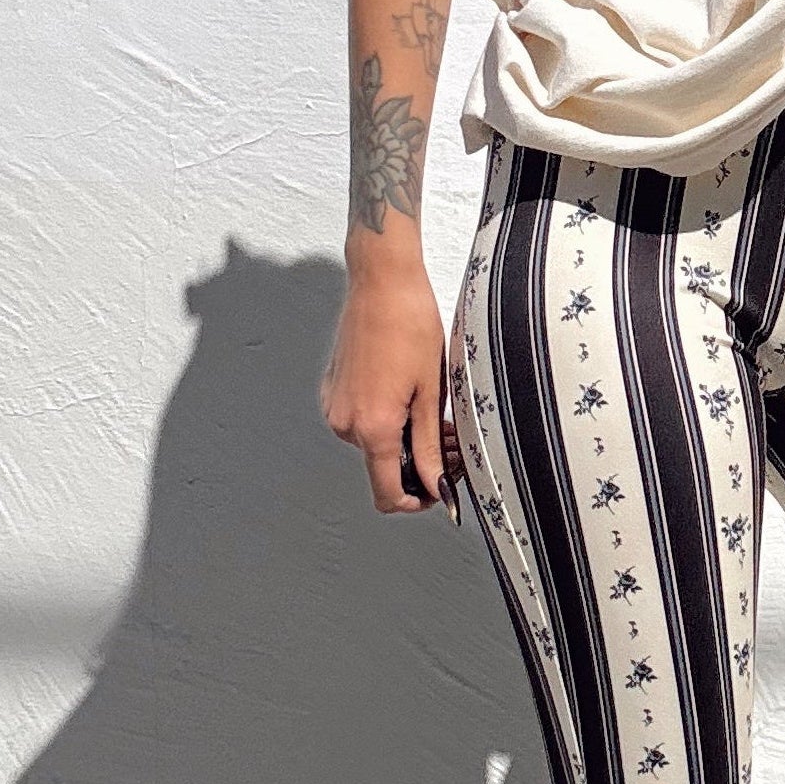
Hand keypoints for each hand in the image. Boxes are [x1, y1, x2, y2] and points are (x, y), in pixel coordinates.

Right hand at [321, 257, 460, 515]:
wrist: (381, 282)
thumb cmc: (410, 325)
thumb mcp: (432, 392)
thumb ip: (430, 447)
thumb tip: (435, 485)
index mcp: (373, 428)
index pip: (387, 493)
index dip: (416, 501)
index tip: (438, 490)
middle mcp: (345, 424)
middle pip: (383, 468)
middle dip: (419, 463)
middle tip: (451, 442)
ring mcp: (335, 407)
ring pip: (374, 445)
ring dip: (405, 439)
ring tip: (435, 414)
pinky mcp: (333, 391)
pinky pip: (361, 422)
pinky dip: (386, 420)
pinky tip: (410, 396)